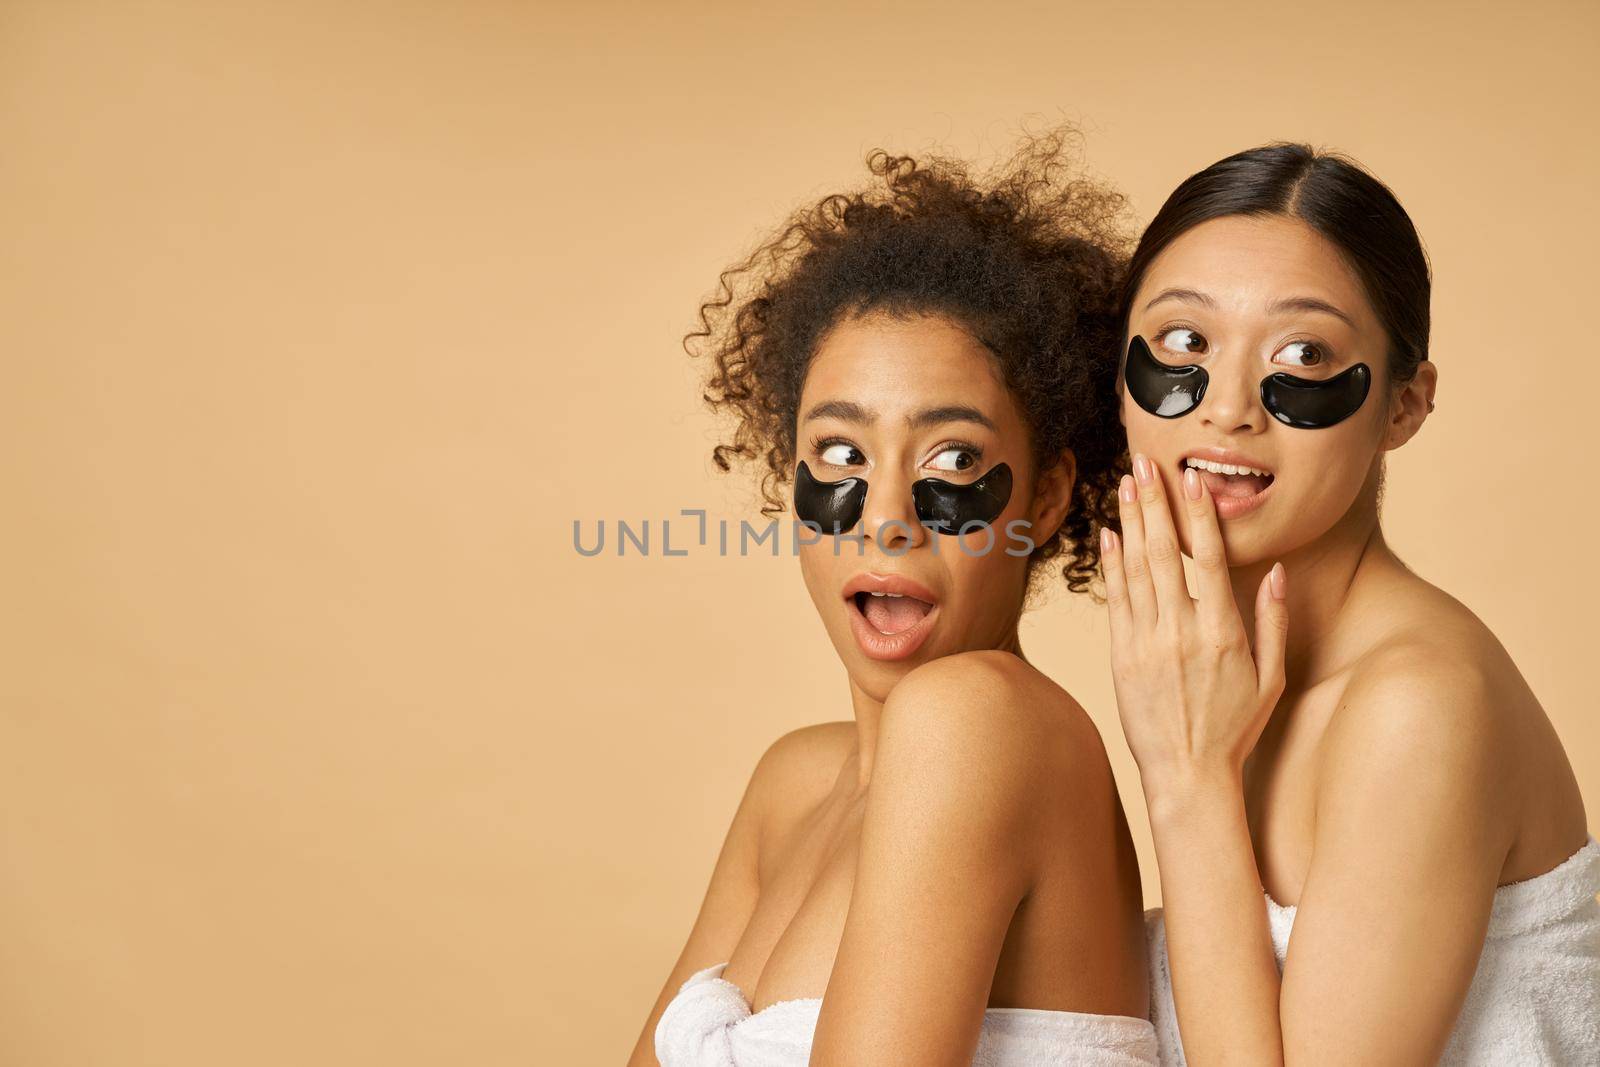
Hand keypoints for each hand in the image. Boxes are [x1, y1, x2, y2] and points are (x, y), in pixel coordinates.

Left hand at [1099, 454, 1288, 801]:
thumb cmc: (1235, 728)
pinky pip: (1116, 601)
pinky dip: (1111, 565)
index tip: (1191, 478)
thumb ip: (1272, 621)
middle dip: (1154, 503)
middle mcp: (1183, 632)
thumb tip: (1275, 571)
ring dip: (1130, 522)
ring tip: (1125, 484)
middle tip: (1145, 462)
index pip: (1208, 557)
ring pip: (1136, 570)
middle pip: (1164, 552)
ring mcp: (1148, 644)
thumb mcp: (1271, 678)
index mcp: (1224, 632)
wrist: (1188, 774)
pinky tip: (1109, 534)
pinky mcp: (1122, 658)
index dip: (1198, 513)